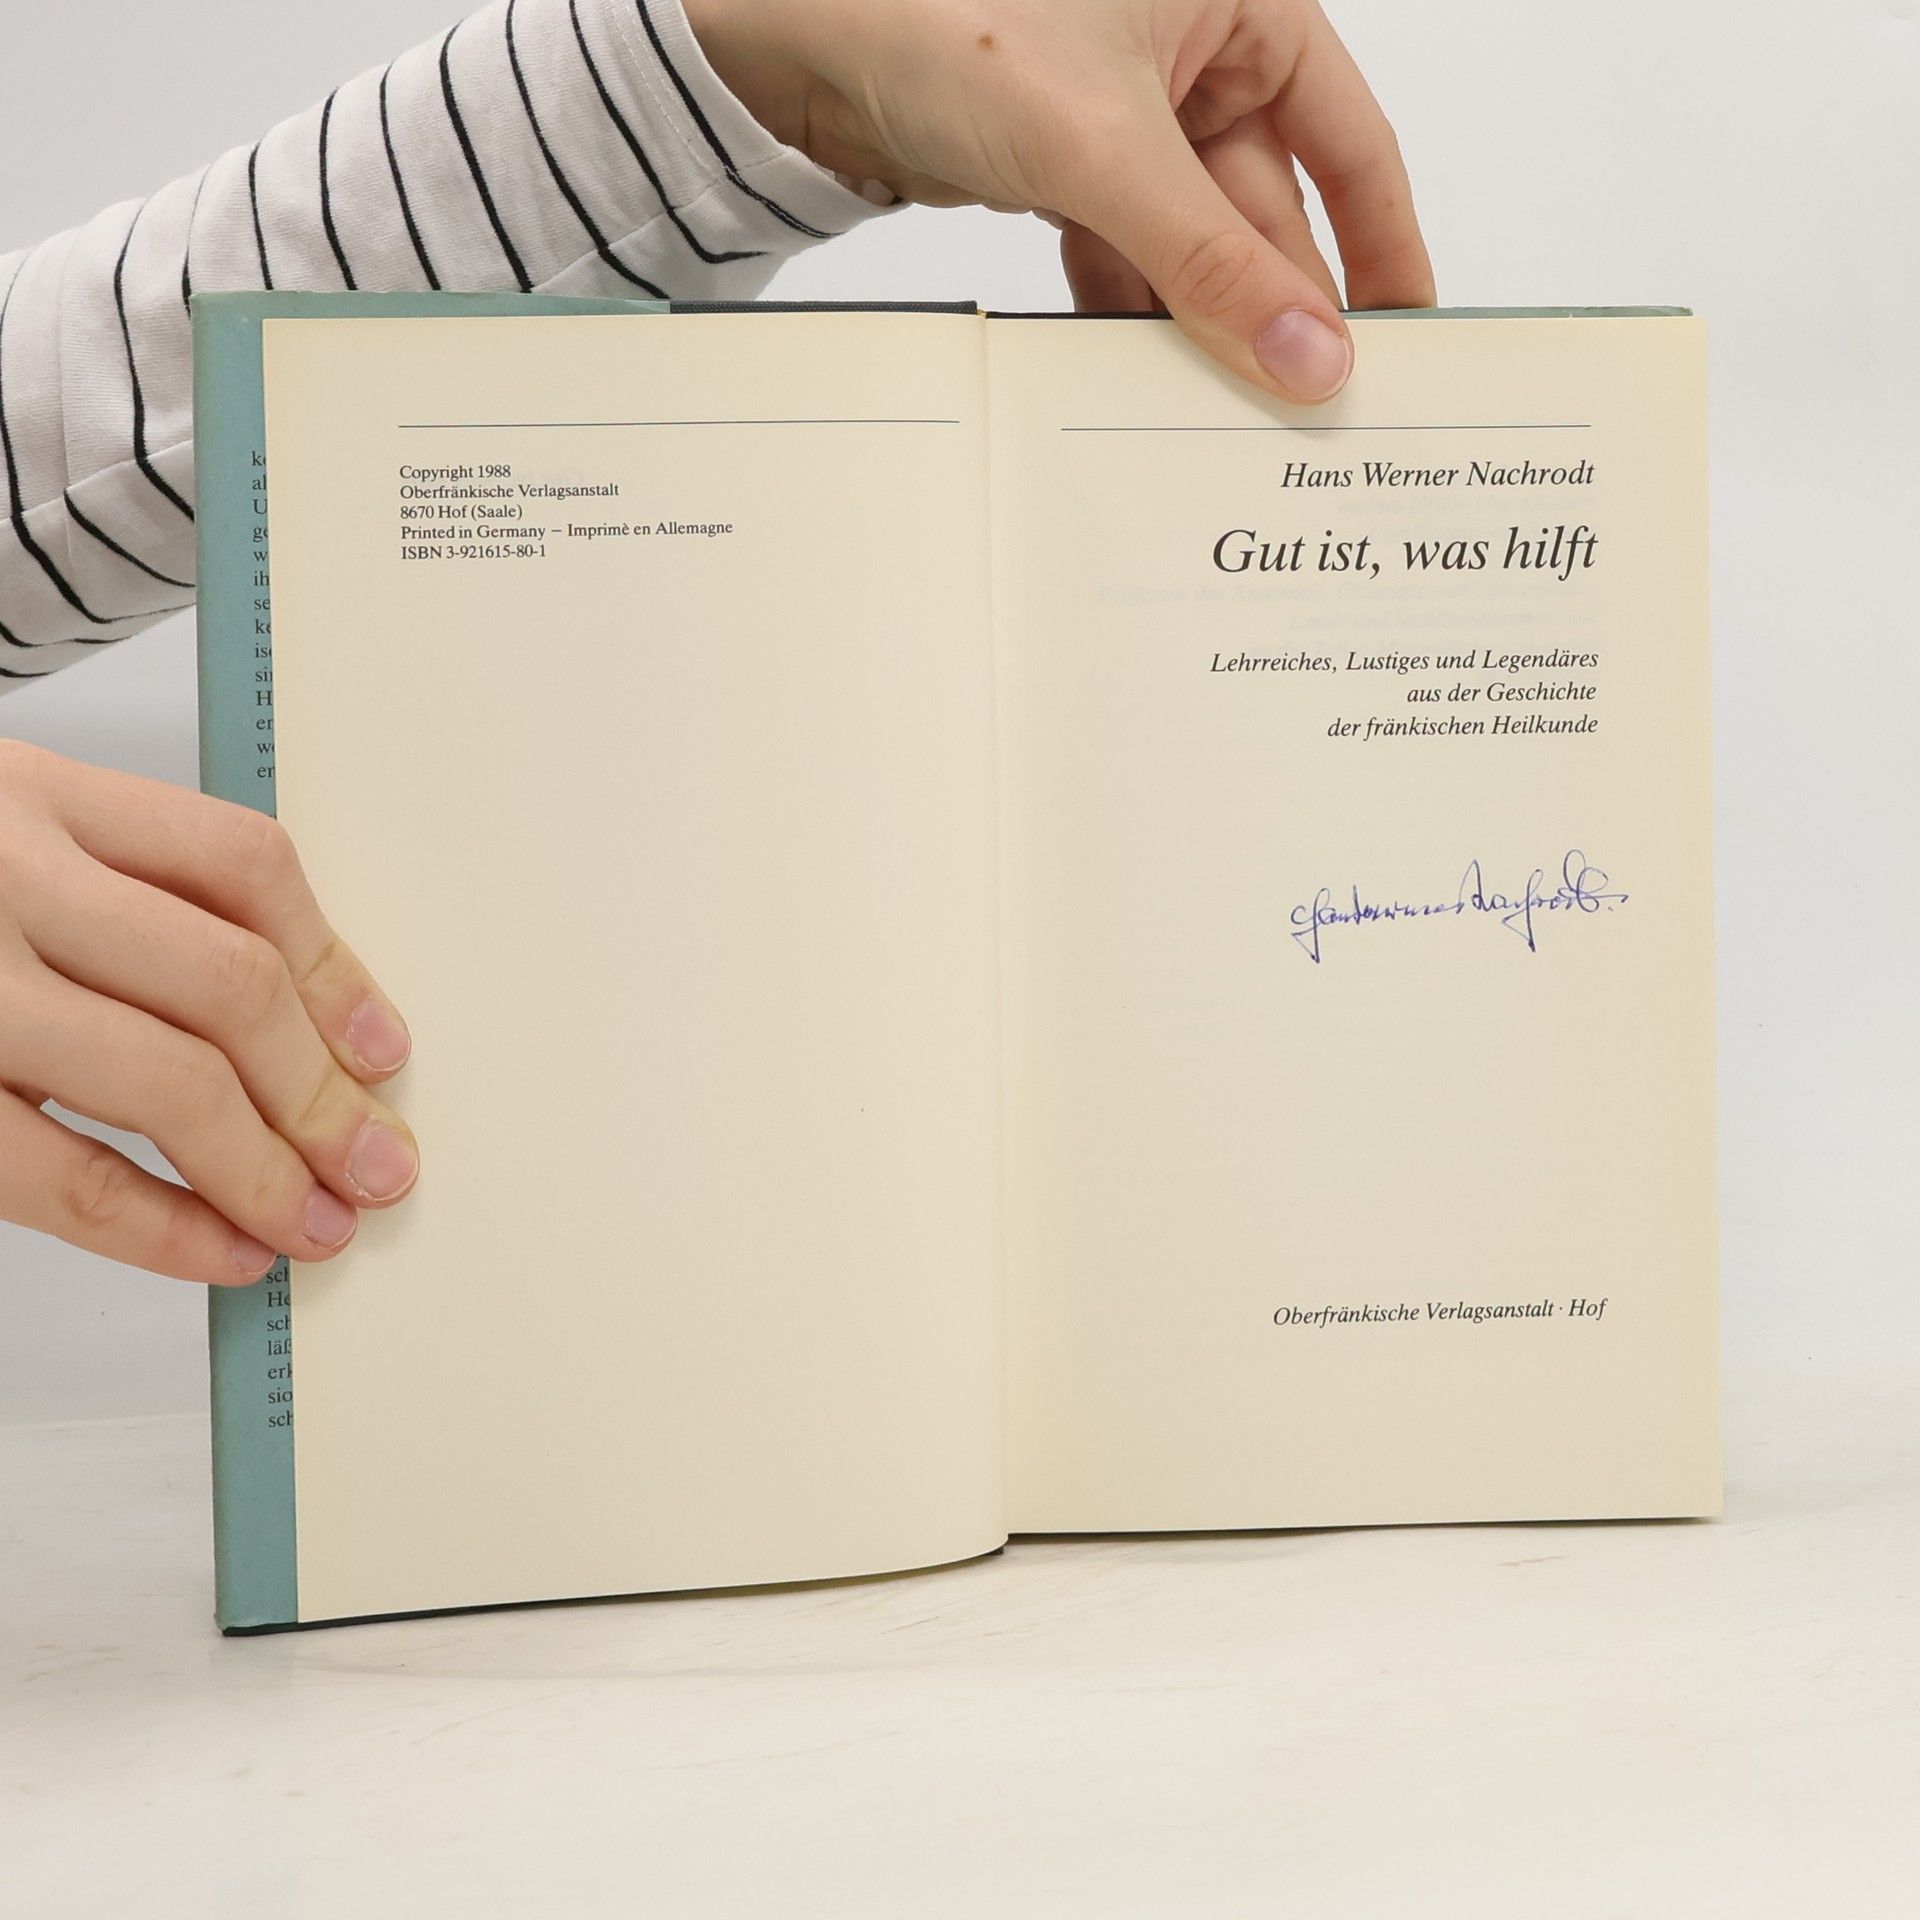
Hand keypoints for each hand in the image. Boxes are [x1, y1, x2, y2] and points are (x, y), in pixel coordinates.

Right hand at [0, 743, 417, 1285]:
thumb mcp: (5, 829)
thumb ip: (125, 890)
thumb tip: (309, 1022)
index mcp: (42, 795)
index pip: (243, 867)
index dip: (338, 969)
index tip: (386, 1051)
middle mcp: (1, 875)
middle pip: (226, 983)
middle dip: (324, 1094)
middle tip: (380, 1166)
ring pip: (163, 1079)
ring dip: (265, 1170)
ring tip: (318, 1223)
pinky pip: (57, 1173)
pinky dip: (159, 1225)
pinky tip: (219, 1251)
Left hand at [690, 0, 1433, 401]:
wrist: (798, 38)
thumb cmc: (946, 13)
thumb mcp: (1106, 148)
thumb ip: (1212, 260)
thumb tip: (1309, 353)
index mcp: (1245, 6)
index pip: (1353, 144)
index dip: (1385, 248)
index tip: (1407, 341)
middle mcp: (1197, 55)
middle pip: (1270, 211)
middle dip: (1279, 308)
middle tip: (1305, 411)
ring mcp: (1129, 117)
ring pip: (1196, 243)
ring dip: (1202, 322)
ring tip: (1223, 413)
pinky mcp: (1067, 166)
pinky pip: (1128, 254)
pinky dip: (1130, 310)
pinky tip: (1137, 370)